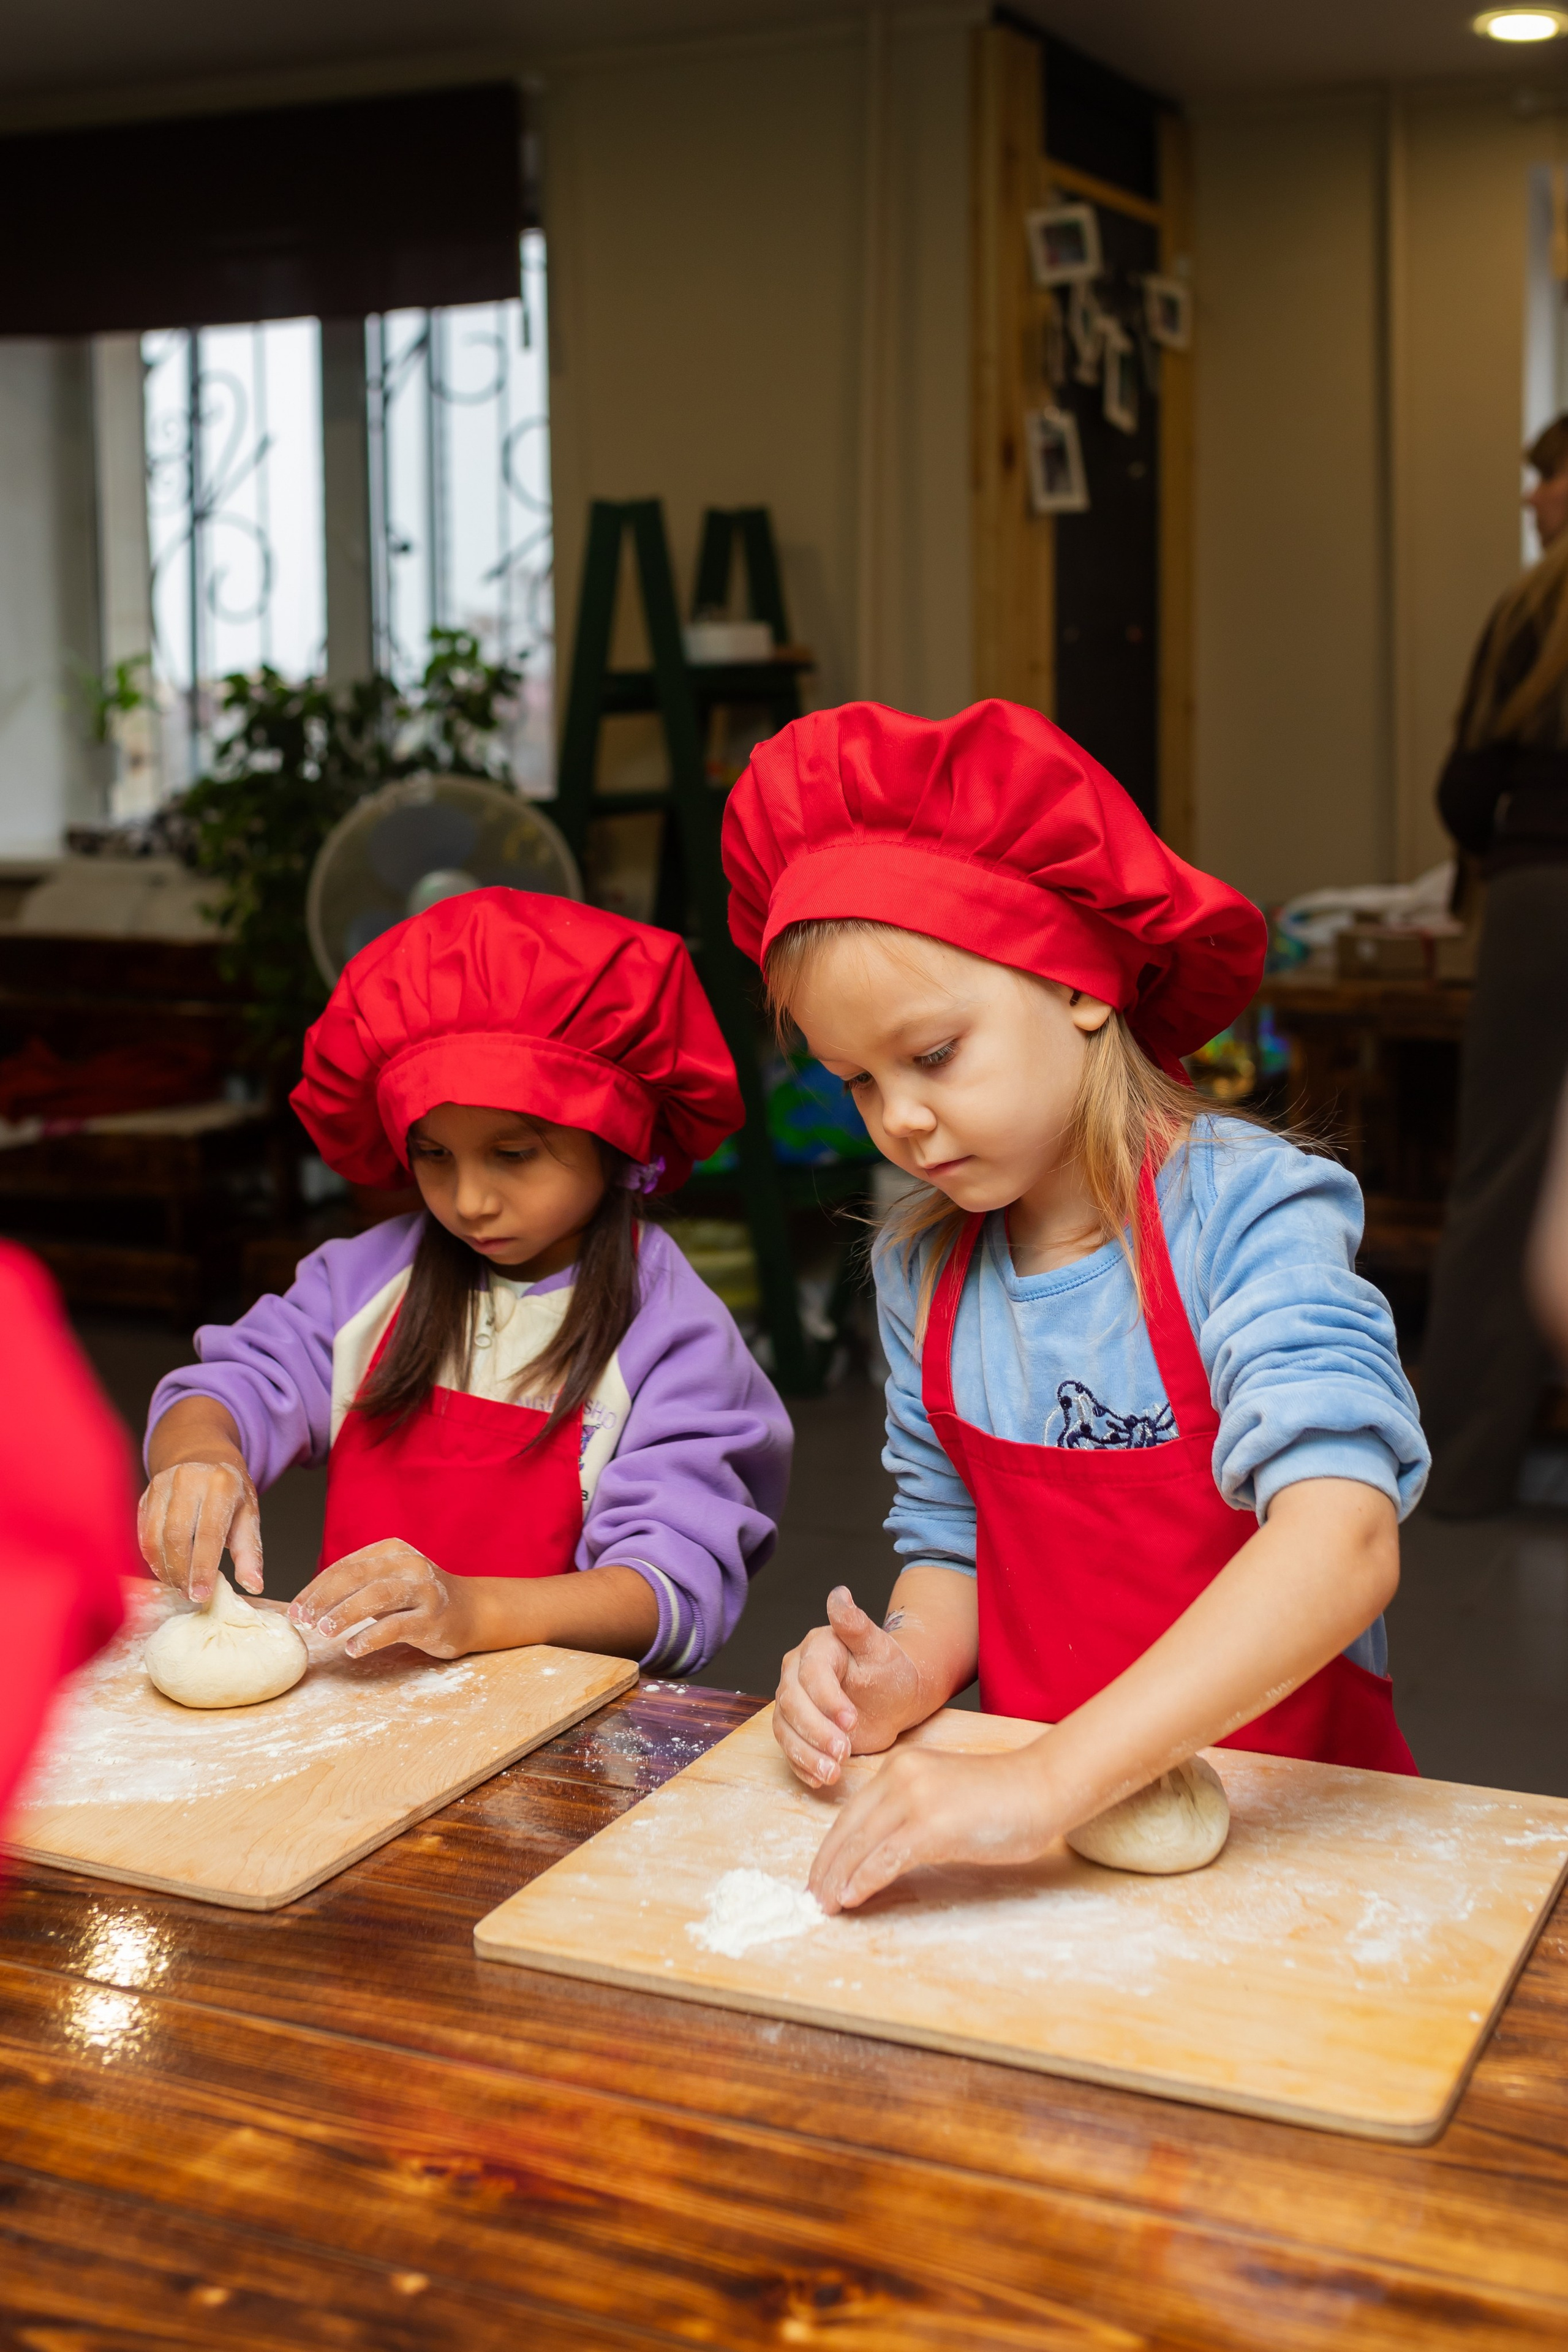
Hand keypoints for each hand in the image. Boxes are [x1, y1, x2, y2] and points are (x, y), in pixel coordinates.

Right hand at [138, 1460, 262, 1602]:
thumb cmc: (229, 1490)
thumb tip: (254, 1586)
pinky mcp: (146, 1494)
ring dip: (164, 1569)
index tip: (201, 1595)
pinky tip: (165, 1569)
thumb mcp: (248, 1515)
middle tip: (189, 1595)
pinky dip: (152, 1557)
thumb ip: (250, 1552)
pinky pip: (143, 1533)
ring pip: (155, 1537)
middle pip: (177, 1537)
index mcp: (220, 1484)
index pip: (208, 1533)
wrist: (203, 1456)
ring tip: (179, 1585)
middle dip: (181, 1573)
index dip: (203, 1568)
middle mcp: (188, 1480)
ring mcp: (162, 1484)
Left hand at [289, 1540, 477, 1659]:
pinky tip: (352, 1649)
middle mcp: (408, 1565)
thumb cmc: (419, 1599)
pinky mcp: (433, 1618)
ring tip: (322, 1631)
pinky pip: (396, 1627)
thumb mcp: (390, 1580)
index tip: (294, 1609)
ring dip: (344, 1613)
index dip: (316, 1588)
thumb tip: (308, 1603)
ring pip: (376, 1597)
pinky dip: (370, 1637)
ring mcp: (423, 1590)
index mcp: (392, 1550)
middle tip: (302, 1619)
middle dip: (323, 1598)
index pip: (345, 1566)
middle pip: (357, 1576)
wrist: (472, 1611)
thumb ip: (358, 1584)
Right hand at [774, 1586, 925, 1788]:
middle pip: (793, 1703)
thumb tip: (839, 1594)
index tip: (851, 1722)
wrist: (894, 1697)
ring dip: (806, 1753)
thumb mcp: (880, 1648)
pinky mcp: (796, 1727)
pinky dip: (802, 1765)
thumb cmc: (890, 1670)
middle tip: (843, 1752)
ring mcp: (793, 1700)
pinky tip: (820, 1778)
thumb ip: (856, 1624)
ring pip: (785, 1727)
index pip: (812, 1674)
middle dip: (816, 1731)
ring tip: (833, 1772)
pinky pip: (789, 1748)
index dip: (827, 1700)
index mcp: (817, 1647)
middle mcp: (796, 1672)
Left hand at [808, 1746, 1057, 1913]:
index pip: (851, 1814)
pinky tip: (852, 1897)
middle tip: (812, 1898)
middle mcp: (901, 1776)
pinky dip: (864, 1880)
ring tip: (825, 1905)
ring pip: (861, 1845)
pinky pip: (886, 1858)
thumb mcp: (941, 1796)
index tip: (819, 1876)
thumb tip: (876, 1856)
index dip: (831, 1849)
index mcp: (900, 1767)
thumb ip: (909, 1813)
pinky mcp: (932, 1825)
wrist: (1042, 1787)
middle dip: (826, 1868)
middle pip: (848, 1830)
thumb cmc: (1001, 1798)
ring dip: (838, 1880)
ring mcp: (916, 1799)